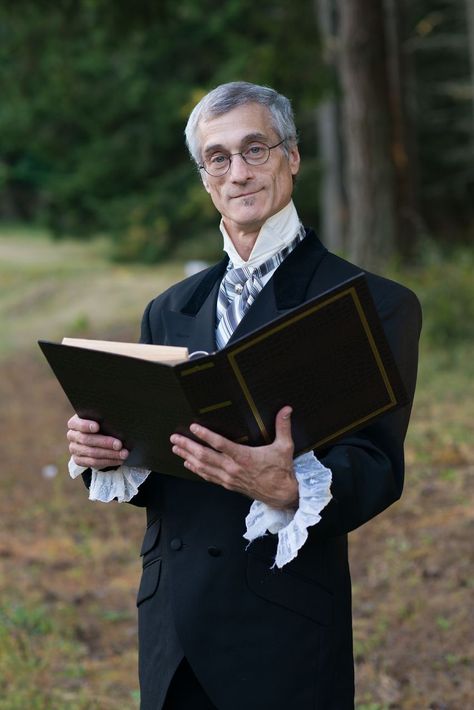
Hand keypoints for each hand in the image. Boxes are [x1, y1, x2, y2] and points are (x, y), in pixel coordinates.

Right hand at [67, 414, 128, 468]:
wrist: (96, 438)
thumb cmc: (101, 424)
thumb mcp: (101, 419)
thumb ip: (105, 419)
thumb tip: (119, 420)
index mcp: (75, 422)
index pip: (77, 423)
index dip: (86, 425)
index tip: (97, 427)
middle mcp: (72, 435)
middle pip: (87, 440)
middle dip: (105, 442)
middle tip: (119, 444)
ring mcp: (74, 449)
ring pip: (92, 453)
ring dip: (110, 454)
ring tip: (123, 454)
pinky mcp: (78, 460)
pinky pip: (93, 462)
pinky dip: (108, 461)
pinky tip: (119, 460)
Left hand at [170, 406, 297, 508]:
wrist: (281, 494)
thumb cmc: (282, 470)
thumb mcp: (285, 447)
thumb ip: (283, 426)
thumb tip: (287, 409)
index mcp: (244, 457)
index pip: (221, 444)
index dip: (206, 436)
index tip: (194, 427)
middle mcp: (233, 468)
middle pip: (205, 456)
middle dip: (188, 446)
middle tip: (175, 438)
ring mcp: (228, 477)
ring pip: (203, 467)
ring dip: (188, 457)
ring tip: (176, 448)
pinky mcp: (228, 484)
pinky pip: (208, 476)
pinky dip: (196, 469)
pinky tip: (188, 463)